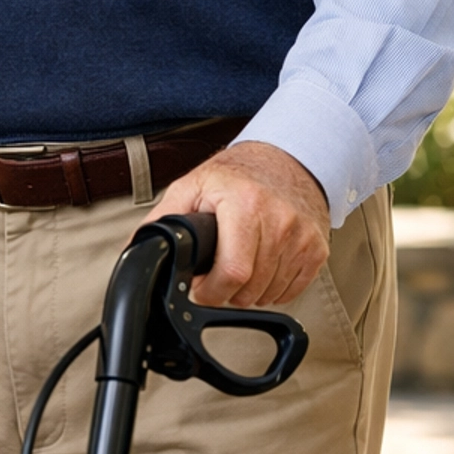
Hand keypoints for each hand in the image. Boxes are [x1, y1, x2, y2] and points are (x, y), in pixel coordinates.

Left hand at [145, 140, 329, 309]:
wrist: (289, 159)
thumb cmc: (239, 174)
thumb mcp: (192, 187)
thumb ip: (163, 220)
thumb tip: (137, 251)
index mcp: (245, 204)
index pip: (232, 273)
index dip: (210, 291)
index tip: (202, 286)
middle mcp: (279, 220)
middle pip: (249, 289)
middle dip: (226, 291)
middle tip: (218, 272)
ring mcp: (302, 237)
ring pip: (269, 295)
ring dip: (248, 291)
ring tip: (240, 263)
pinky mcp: (317, 250)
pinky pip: (290, 292)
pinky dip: (272, 288)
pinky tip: (262, 265)